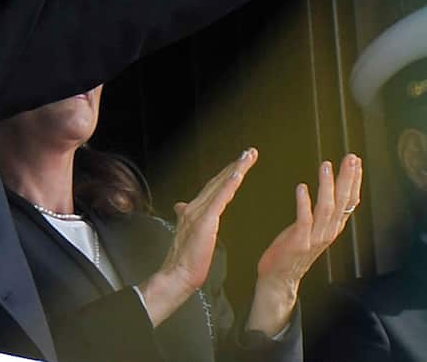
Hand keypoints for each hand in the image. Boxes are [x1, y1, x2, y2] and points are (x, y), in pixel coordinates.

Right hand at [140, 148, 256, 325]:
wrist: (177, 274)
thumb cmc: (186, 259)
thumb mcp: (188, 234)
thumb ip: (186, 217)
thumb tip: (180, 205)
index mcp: (193, 210)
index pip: (213, 187)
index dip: (227, 174)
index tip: (240, 162)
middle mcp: (195, 207)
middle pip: (218, 181)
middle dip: (234, 165)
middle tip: (249, 152)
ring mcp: (199, 212)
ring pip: (220, 185)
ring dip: (235, 169)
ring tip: (248, 157)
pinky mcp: (204, 221)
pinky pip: (219, 198)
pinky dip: (228, 184)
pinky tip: (237, 174)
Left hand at [247, 153, 362, 336]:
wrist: (280, 278)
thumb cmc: (294, 250)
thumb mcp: (314, 230)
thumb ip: (325, 214)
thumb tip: (335, 192)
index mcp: (332, 228)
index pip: (349, 202)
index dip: (354, 181)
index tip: (356, 162)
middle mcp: (327, 232)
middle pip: (342, 202)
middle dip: (347, 179)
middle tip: (351, 158)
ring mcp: (314, 238)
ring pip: (326, 209)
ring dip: (327, 186)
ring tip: (326, 166)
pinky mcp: (298, 241)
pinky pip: (304, 220)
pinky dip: (304, 203)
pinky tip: (302, 187)